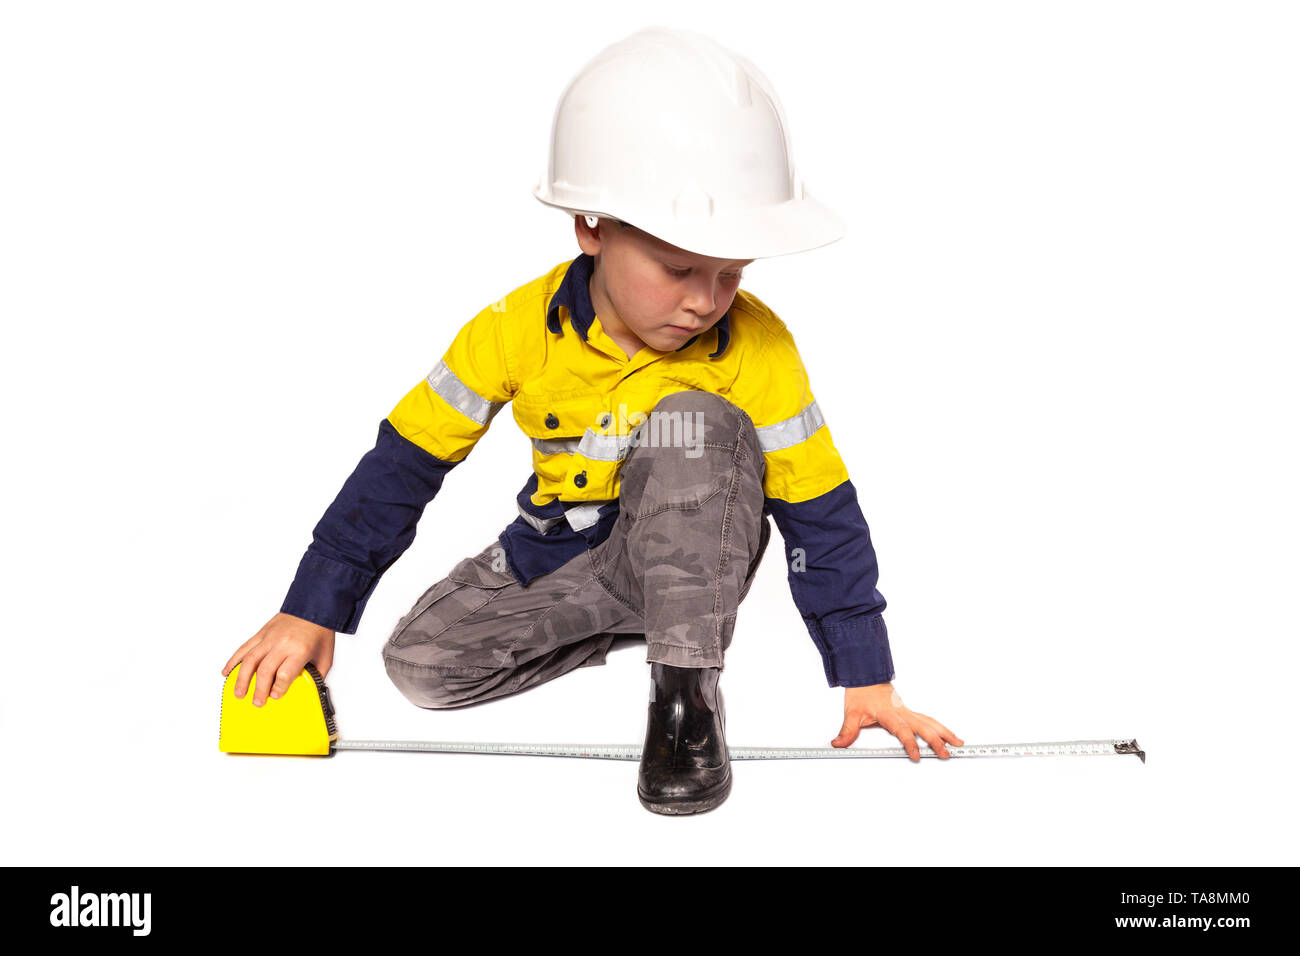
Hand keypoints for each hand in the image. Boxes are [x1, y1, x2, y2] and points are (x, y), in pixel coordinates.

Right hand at [222, 613, 335, 707]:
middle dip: (259, 689)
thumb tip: (308, 691)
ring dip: (242, 679)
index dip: (278, 689)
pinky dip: (234, 660)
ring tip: (239, 693)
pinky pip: (244, 648)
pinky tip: (227, 672)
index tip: (275, 696)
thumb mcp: (325, 656)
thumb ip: (316, 675)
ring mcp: (269, 637)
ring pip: (250, 660)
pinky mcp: (261, 633)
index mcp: (300, 650)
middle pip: (265, 670)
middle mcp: (282, 643)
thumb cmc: (320, 631)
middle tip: (257, 702)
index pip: (284, 675)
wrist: (314, 605)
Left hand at [832, 682, 962, 760]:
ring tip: (958, 743)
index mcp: (889, 713)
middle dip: (936, 741)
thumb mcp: (851, 712)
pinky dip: (939, 726)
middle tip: (946, 754)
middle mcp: (902, 711)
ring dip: (944, 732)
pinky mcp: (908, 710)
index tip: (917, 756)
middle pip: (923, 726)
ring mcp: (907, 710)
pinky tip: (947, 734)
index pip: (903, 730)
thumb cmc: (860, 692)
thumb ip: (847, 731)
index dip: (910, 743)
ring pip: (930, 721)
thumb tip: (838, 744)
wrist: (864, 674)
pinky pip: (927, 718)